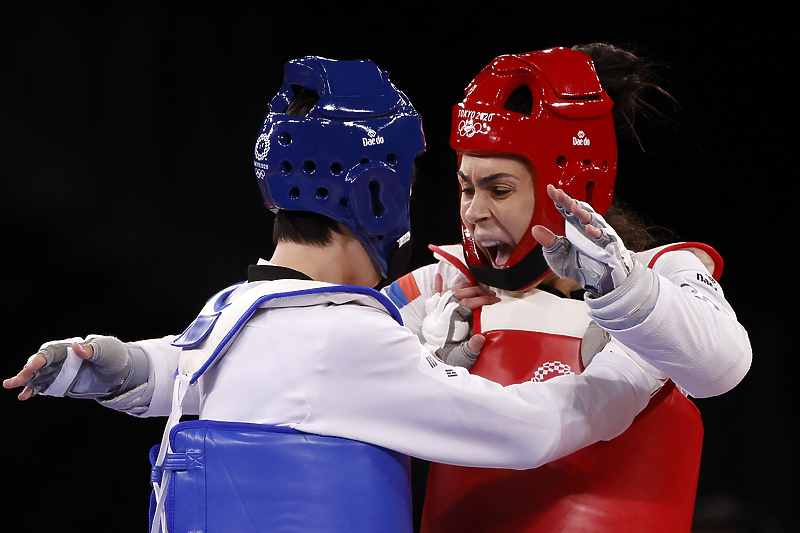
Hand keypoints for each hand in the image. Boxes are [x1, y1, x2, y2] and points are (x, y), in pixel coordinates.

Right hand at [3, 336, 146, 399]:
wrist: (118, 371)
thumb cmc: (112, 355)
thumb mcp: (106, 351)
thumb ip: (92, 350)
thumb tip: (78, 346)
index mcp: (69, 348)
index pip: (50, 352)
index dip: (40, 359)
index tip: (32, 367)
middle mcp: (60, 359)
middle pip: (39, 364)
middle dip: (27, 371)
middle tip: (16, 380)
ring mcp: (58, 371)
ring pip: (36, 375)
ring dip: (24, 381)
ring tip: (10, 385)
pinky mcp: (58, 382)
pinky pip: (42, 386)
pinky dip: (32, 390)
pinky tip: (24, 396)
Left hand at [422, 275, 489, 367]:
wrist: (436, 358)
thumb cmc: (450, 355)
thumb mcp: (463, 354)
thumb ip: (472, 347)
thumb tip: (480, 338)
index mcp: (453, 318)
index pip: (470, 303)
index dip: (484, 300)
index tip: (495, 301)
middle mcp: (445, 309)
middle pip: (463, 293)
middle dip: (480, 292)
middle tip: (492, 295)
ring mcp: (439, 308)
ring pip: (453, 289)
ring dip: (467, 286)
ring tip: (479, 288)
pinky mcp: (434, 310)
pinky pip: (435, 294)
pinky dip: (437, 284)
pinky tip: (438, 276)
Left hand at [533, 185, 633, 295]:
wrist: (596, 282)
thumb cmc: (579, 265)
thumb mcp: (558, 254)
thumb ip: (548, 242)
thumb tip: (535, 229)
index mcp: (574, 226)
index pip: (566, 209)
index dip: (559, 200)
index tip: (550, 189)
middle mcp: (587, 227)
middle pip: (578, 211)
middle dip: (569, 202)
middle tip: (559, 193)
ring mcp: (599, 235)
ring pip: (592, 220)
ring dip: (583, 214)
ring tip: (573, 207)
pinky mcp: (609, 246)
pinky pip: (604, 238)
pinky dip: (597, 233)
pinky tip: (588, 229)